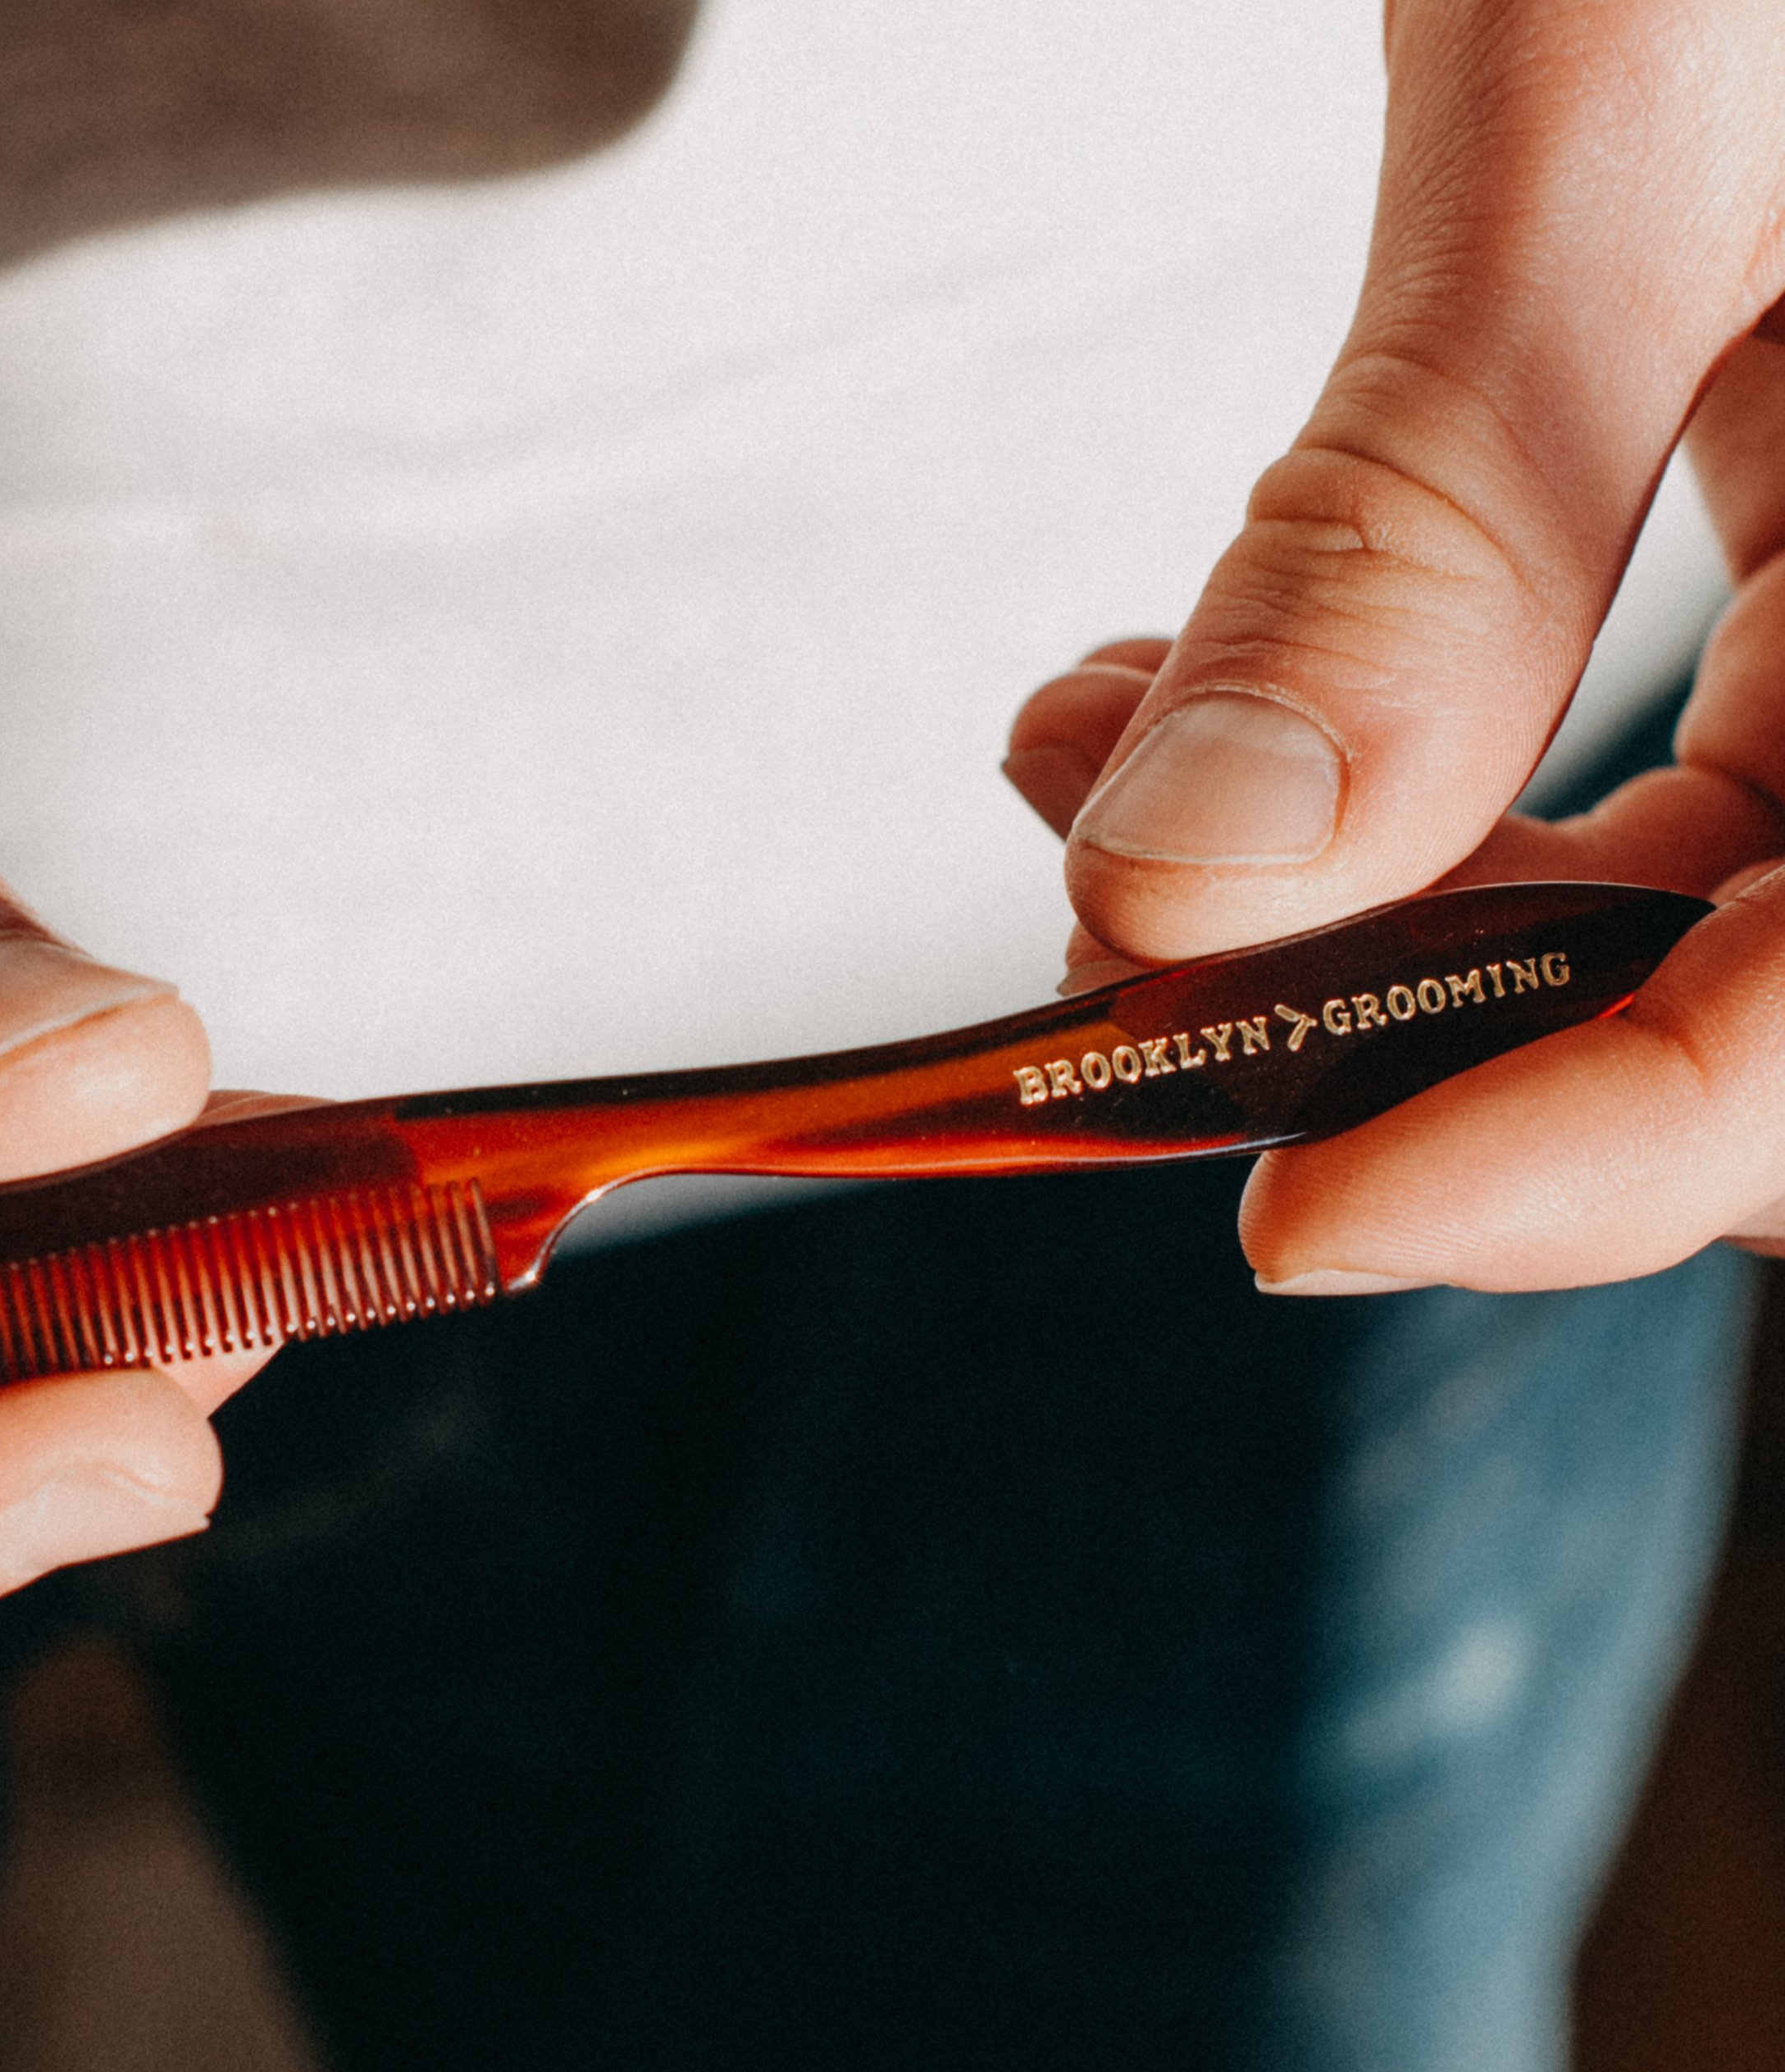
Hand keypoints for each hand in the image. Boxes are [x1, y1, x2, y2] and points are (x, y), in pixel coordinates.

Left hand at [1009, 0, 1784, 1294]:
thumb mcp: (1625, 80)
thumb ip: (1430, 505)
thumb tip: (1185, 889)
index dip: (1583, 1157)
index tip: (1285, 1217)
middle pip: (1757, 1003)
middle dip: (1400, 1016)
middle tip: (1123, 949)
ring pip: (1674, 914)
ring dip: (1343, 902)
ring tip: (1094, 751)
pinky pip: (1645, 788)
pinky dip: (1394, 790)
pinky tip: (1198, 703)